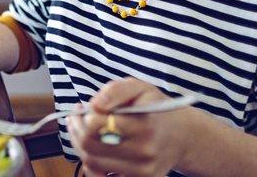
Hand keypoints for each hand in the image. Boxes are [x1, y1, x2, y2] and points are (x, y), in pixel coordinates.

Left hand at [67, 78, 195, 176]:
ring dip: (79, 144)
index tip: (82, 107)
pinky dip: (90, 164)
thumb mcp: (139, 88)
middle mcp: (143, 152)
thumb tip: (95, 104)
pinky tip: (91, 149)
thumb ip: (115, 91)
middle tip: (75, 117)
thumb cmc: (155, 109)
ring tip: (81, 130)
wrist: (180, 135)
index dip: (83, 115)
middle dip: (76, 129)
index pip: (96, 125)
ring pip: (91, 162)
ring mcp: (141, 171)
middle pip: (90, 145)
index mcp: (144, 125)